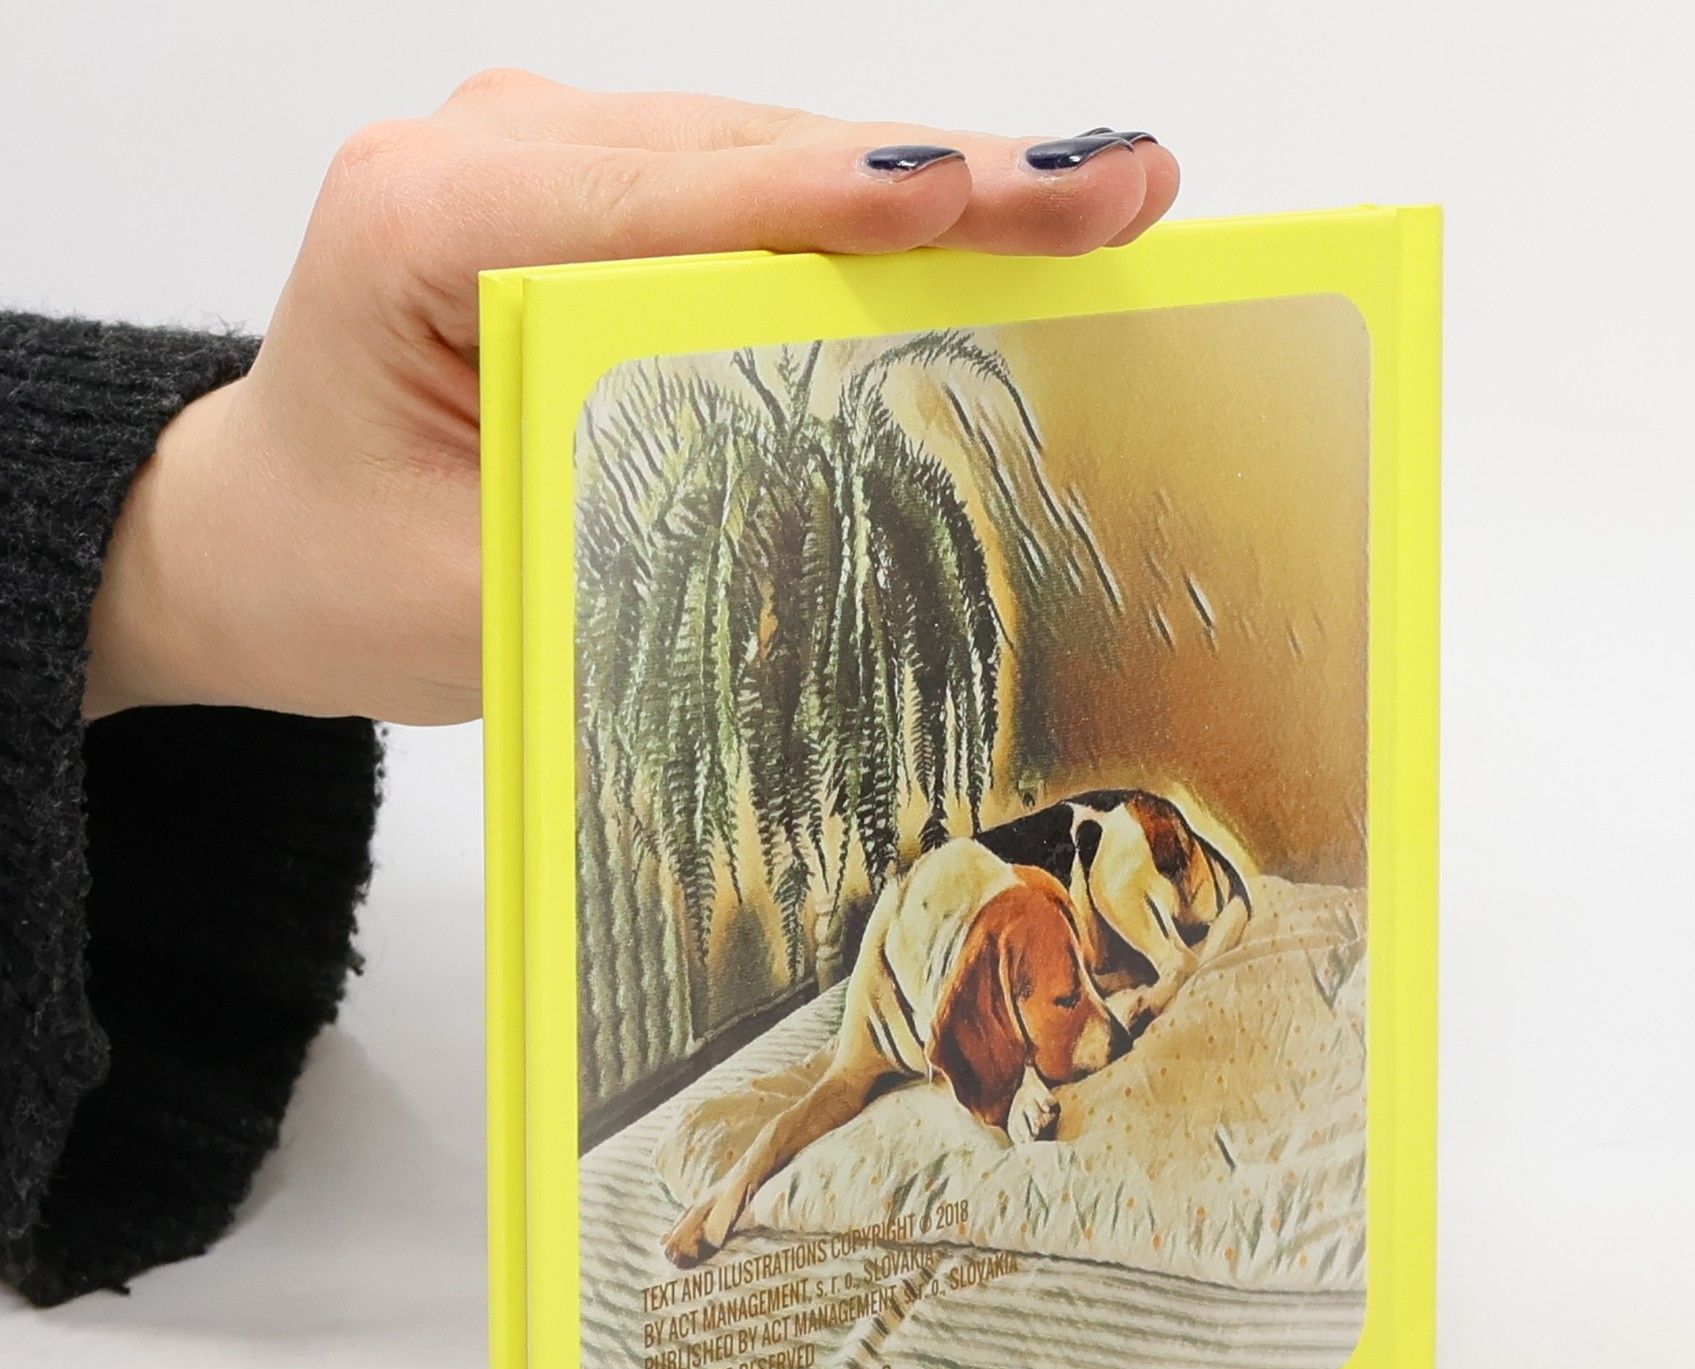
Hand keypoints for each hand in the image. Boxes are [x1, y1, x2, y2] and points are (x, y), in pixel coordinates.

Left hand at [84, 78, 1179, 723]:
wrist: (276, 530)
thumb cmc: (350, 570)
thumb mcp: (478, 597)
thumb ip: (628, 539)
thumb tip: (812, 522)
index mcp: (426, 227)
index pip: (668, 199)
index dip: (835, 200)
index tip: (976, 197)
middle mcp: (492, 151)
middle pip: (754, 150)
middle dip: (946, 176)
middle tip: (1121, 188)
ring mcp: (553, 153)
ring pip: (778, 151)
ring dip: (942, 184)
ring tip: (1101, 198)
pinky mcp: (605, 183)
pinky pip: (762, 182)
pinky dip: (884, 213)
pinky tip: (1002, 221)